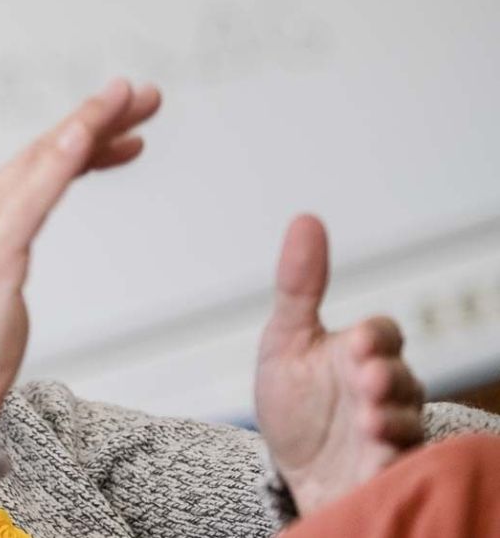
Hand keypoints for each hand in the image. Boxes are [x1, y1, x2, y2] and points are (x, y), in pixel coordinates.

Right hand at [0, 79, 160, 421]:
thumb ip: (1, 250)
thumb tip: (19, 235)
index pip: (29, 168)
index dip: (78, 137)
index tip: (123, 123)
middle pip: (36, 156)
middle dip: (92, 120)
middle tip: (145, 95)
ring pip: (35, 166)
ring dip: (86, 126)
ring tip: (134, 102)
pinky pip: (27, 202)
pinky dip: (57, 162)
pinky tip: (85, 137)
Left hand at [255, 215, 425, 515]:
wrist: (291, 472)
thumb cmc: (296, 405)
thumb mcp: (286, 342)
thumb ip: (298, 286)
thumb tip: (305, 220)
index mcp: (360, 355)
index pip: (383, 333)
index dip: (374, 336)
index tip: (355, 340)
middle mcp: (384, 390)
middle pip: (403, 375)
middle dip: (386, 377)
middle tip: (366, 378)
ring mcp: (391, 430)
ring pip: (407, 420)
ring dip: (389, 417)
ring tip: (368, 420)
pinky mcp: (390, 470)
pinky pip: (402, 463)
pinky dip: (390, 457)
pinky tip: (374, 452)